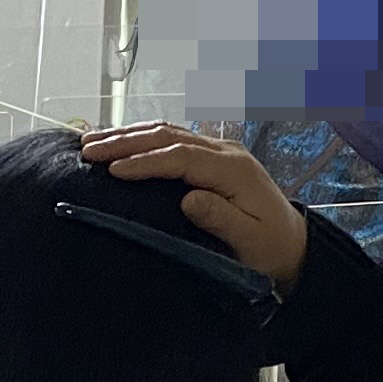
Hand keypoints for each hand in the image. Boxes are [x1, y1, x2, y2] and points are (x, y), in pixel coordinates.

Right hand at [81, 123, 307, 285]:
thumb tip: (189, 197)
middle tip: (88, 150)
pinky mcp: (212, 157)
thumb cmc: (270, 249)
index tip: (113, 171)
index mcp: (233, 171)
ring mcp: (219, 151)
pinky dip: (143, 139)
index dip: (146, 162)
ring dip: (130, 135)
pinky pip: (173, 139)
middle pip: (170, 136)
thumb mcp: (250, 242)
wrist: (294, 244)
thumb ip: (221, 218)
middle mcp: (225, 152)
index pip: (181, 157)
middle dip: (126, 141)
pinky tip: (120, 143)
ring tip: (92, 142)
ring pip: (168, 132)